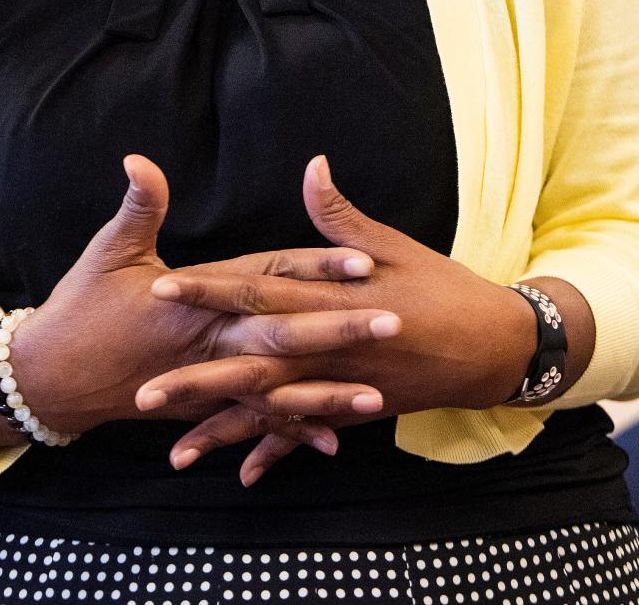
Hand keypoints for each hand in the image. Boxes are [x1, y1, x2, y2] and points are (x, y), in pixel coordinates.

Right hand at [0, 154, 399, 446]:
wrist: (51, 378)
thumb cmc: (81, 307)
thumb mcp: (108, 251)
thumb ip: (138, 206)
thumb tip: (139, 159)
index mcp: (194, 297)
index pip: (267, 276)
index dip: (314, 268)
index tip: (362, 262)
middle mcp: (208, 341)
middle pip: (286, 334)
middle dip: (341, 330)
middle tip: (395, 322)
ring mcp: (207, 379)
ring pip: (278, 388)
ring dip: (327, 392)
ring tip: (378, 398)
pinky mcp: (201, 405)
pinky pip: (252, 421)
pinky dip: (288, 429)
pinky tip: (330, 442)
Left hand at [138, 155, 564, 481]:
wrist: (494, 348)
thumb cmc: (443, 288)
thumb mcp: (394, 245)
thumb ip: (341, 216)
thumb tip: (312, 165)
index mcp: (332, 302)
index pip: (258, 293)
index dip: (210, 292)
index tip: (163, 289)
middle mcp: (329, 351)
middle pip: (251, 365)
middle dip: (197, 380)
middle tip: (144, 395)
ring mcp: (340, 388)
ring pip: (272, 412)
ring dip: (224, 429)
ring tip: (174, 450)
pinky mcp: (354, 410)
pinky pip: (308, 434)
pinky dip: (277, 451)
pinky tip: (243, 472)